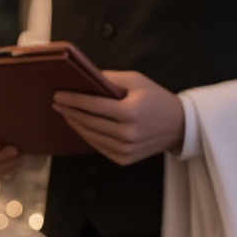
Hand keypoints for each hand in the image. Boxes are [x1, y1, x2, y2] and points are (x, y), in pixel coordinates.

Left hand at [51, 69, 183, 163]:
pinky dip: (87, 136)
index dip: (73, 100)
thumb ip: (111, 79)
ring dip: (76, 125)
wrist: (179, 125)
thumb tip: (85, 77)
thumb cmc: (156, 99)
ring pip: (90, 136)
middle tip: (57, 104)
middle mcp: (126, 133)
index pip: (93, 105)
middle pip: (88, 122)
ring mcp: (125, 149)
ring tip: (66, 114)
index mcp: (130, 112)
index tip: (58, 96)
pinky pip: (99, 147)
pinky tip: (80, 126)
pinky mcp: (124, 159)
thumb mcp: (137, 81)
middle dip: (70, 112)